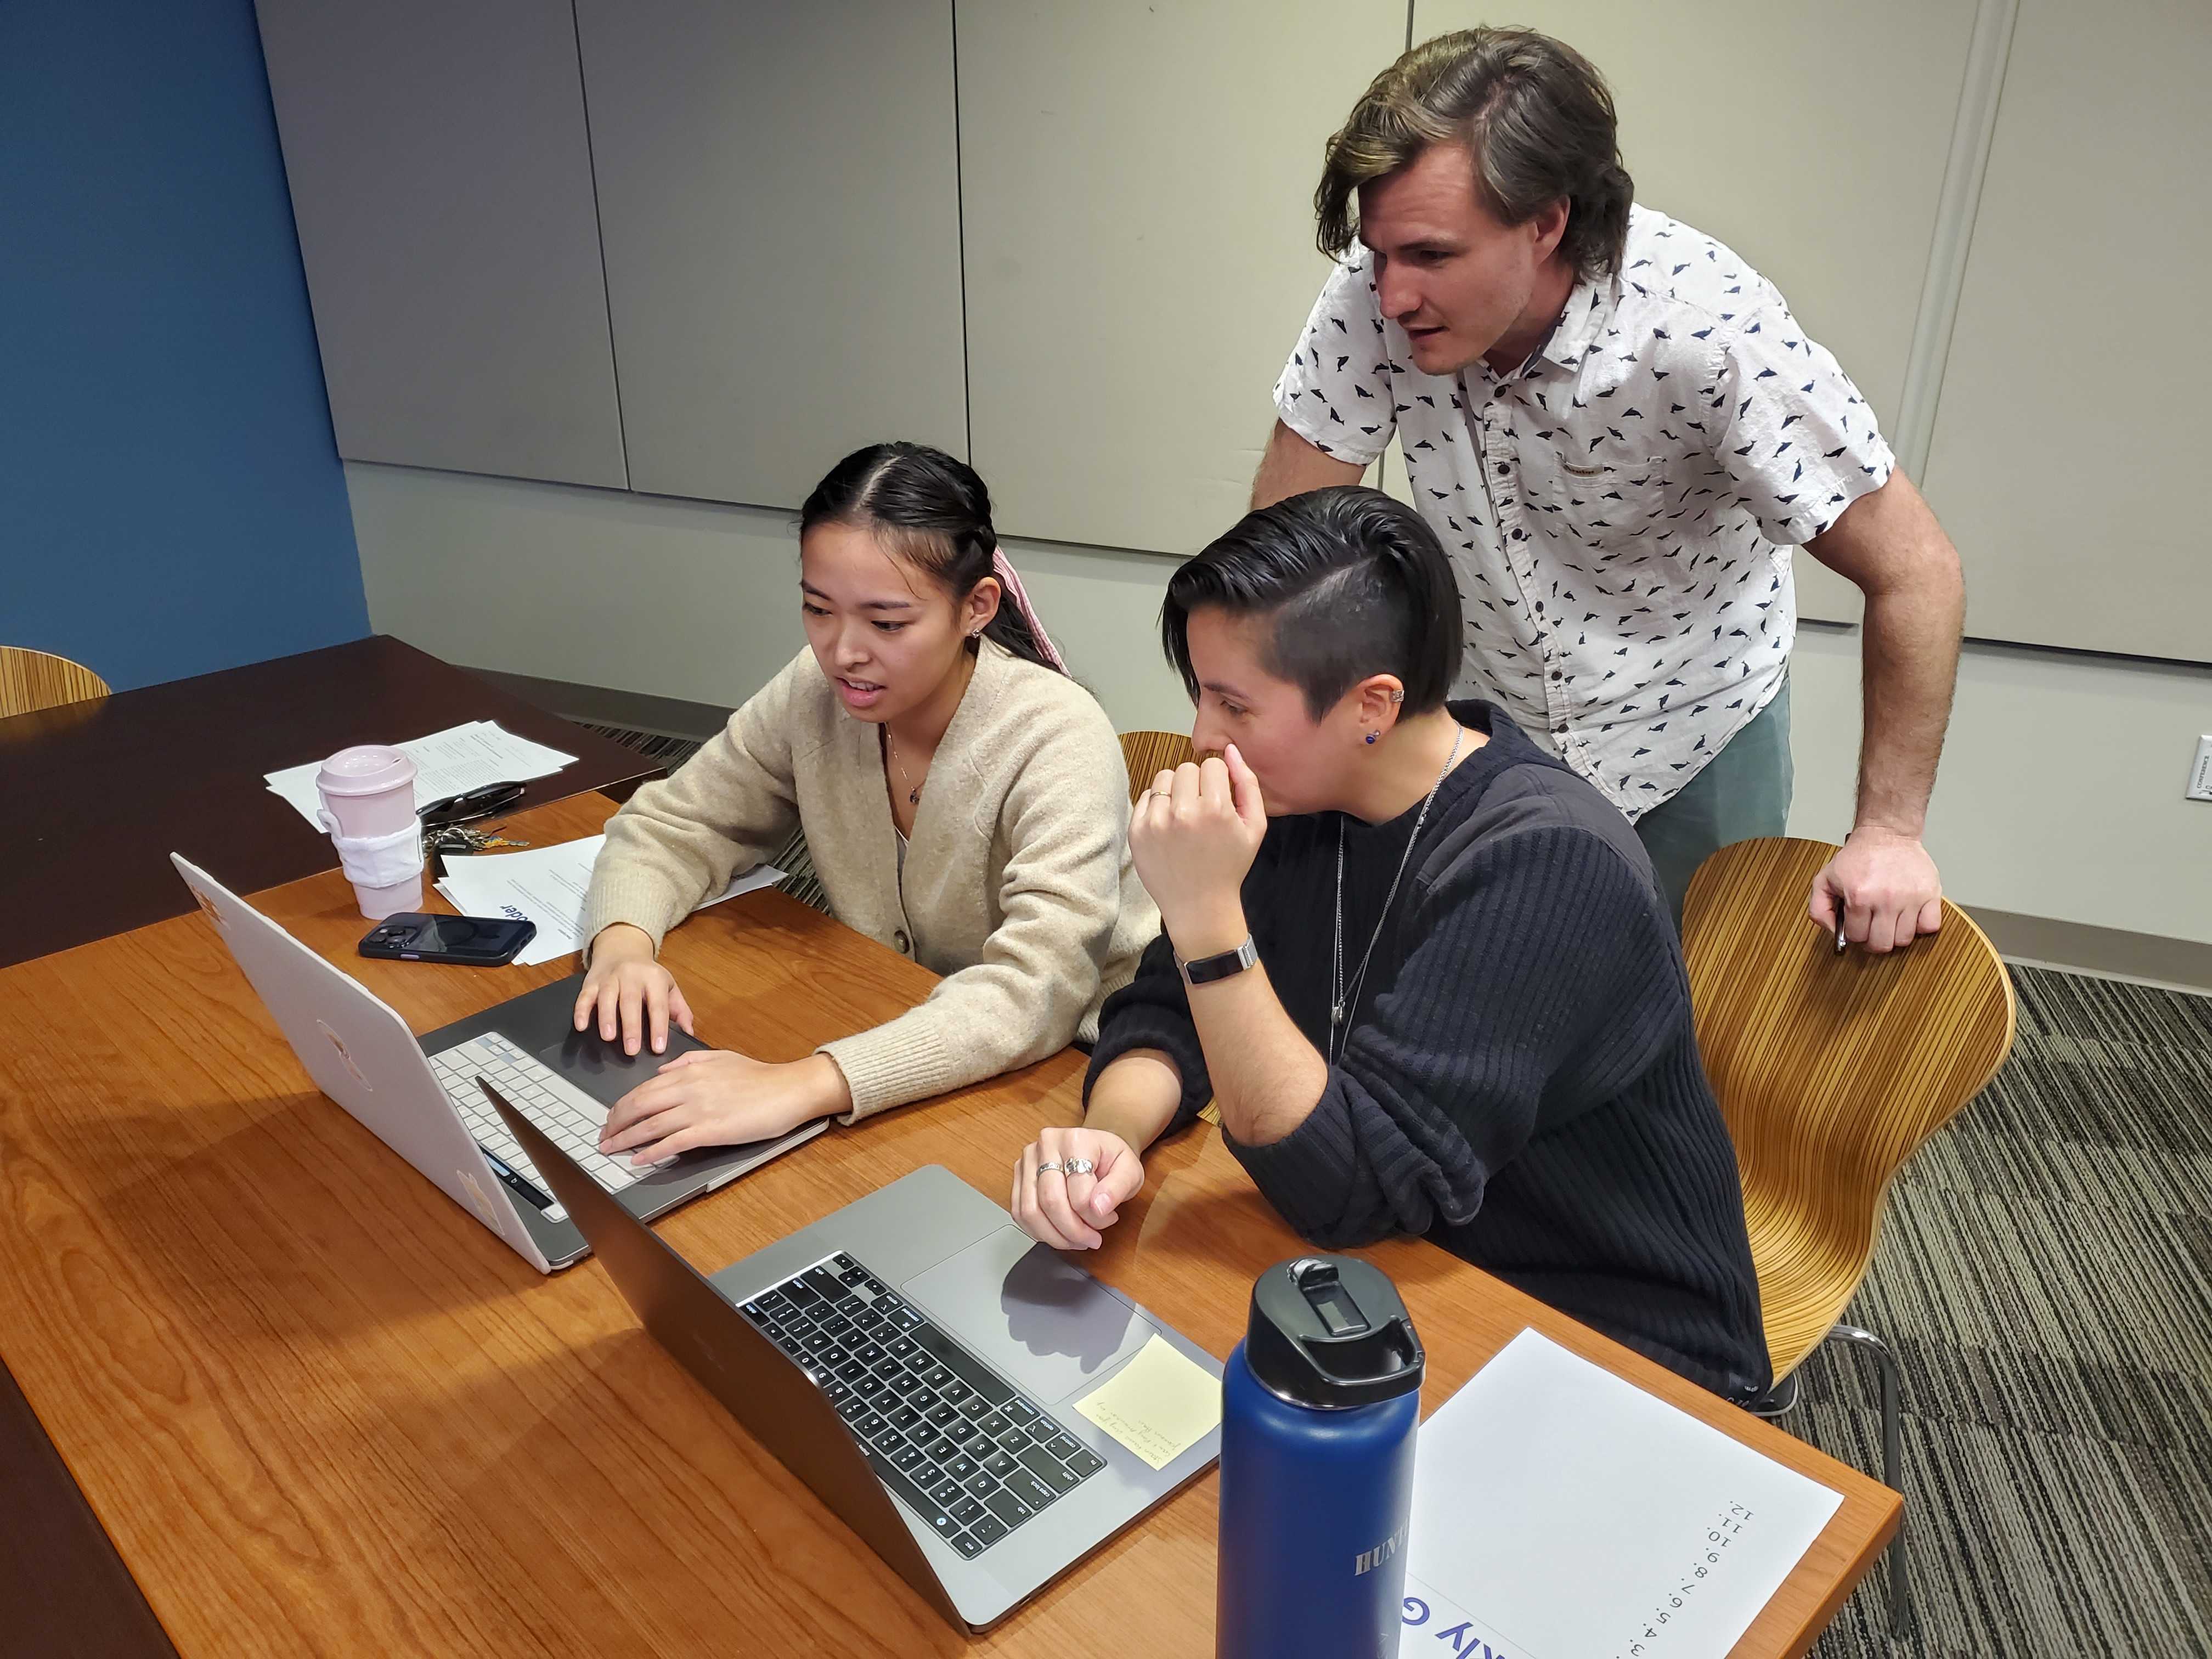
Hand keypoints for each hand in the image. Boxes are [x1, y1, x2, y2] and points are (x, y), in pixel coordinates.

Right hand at [575, 923, 692, 1055]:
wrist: (623, 949)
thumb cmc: (648, 975)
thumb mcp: (669, 987)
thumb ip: (680, 1010)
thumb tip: (689, 1033)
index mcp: (654, 978)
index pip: (658, 1005)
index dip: (658, 1027)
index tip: (658, 1048)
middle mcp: (631, 975)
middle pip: (631, 1001)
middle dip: (631, 1026)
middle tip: (632, 1050)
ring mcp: (610, 977)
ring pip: (607, 997)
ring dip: (606, 1018)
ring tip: (608, 1038)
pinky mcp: (591, 981)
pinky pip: (585, 995)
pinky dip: (581, 1010)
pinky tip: (581, 1025)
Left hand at [599, 1050, 848, 1164]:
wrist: (787, 1090)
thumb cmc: (759, 1076)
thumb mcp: (720, 1057)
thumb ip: (687, 1062)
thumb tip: (662, 1070)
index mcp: (689, 1072)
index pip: (643, 1089)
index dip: (621, 1106)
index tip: (610, 1117)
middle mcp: (688, 1089)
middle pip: (639, 1106)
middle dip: (615, 1124)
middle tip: (603, 1137)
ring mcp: (698, 1111)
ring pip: (650, 1126)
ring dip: (625, 1140)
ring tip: (611, 1150)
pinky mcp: (711, 1131)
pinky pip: (673, 1143)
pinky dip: (651, 1153)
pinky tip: (638, 1160)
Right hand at [1010, 1126, 1145, 1250]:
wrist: (1097, 1150)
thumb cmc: (1111, 1159)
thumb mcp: (1130, 1171)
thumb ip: (1118, 1188)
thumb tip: (1099, 1208)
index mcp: (1075, 1139)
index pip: (1078, 1191)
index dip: (1094, 1217)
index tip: (1109, 1219)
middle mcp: (1046, 1145)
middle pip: (1050, 1201)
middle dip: (1073, 1230)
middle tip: (1092, 1240)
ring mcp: (1028, 1160)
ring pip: (1030, 1211)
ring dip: (1055, 1236)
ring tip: (1077, 1240)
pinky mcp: (1019, 1176)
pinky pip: (1019, 1213)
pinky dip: (1039, 1231)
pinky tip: (1059, 1233)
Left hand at [1130, 745, 1267, 954]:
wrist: (1199, 905)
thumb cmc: (1230, 865)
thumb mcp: (1255, 826)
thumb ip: (1248, 783)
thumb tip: (1230, 749)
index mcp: (1216, 809)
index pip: (1212, 765)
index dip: (1218, 781)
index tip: (1218, 801)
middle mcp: (1183, 812)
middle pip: (1187, 768)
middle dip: (1196, 784)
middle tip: (1201, 809)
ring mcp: (1156, 822)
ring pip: (1164, 778)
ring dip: (1175, 790)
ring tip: (1184, 815)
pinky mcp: (1137, 831)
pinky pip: (1146, 796)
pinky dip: (1158, 805)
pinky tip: (1169, 826)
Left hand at [1810, 827, 1942, 953]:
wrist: (1886, 834)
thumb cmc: (1858, 857)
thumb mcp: (1825, 879)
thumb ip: (1819, 908)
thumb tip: (1833, 932)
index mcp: (1858, 896)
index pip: (1857, 937)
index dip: (1854, 934)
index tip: (1857, 926)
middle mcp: (1886, 899)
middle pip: (1882, 944)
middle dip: (1873, 941)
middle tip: (1873, 929)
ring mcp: (1910, 897)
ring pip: (1904, 939)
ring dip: (1895, 934)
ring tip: (1890, 920)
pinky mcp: (1930, 893)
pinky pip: (1930, 926)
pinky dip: (1921, 926)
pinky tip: (1910, 916)